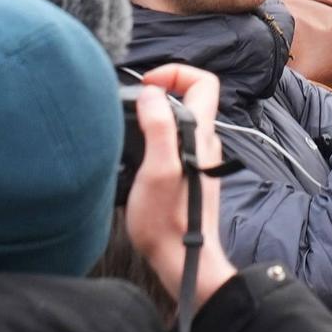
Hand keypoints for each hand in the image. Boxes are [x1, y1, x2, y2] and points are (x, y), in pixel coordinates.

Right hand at [123, 67, 237, 312]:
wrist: (182, 258)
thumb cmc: (167, 220)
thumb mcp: (158, 169)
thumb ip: (158, 127)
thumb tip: (152, 94)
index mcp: (200, 135)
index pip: (204, 81)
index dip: (175, 73)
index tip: (146, 86)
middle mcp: (204, 142)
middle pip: (189, 98)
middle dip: (159, 91)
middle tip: (131, 104)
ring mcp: (197, 158)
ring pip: (178, 120)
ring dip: (153, 115)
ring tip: (128, 126)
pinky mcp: (186, 173)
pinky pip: (172, 141)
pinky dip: (152, 136)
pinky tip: (133, 152)